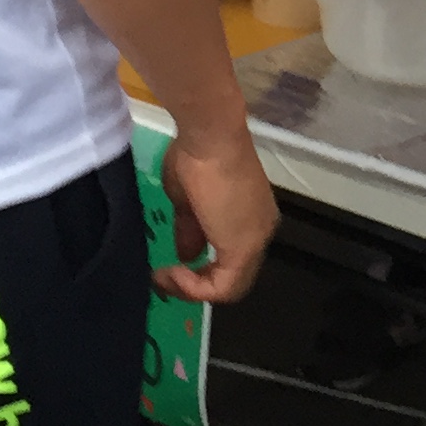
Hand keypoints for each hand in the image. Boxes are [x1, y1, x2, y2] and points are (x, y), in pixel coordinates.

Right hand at [156, 125, 276, 305]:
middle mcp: (260, 230)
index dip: (201, 270)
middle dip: (196, 284)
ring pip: (231, 286)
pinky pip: (222, 287)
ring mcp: (256, 239)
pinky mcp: (243, 247)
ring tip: (165, 277)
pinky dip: (195, 288)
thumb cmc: (197, 156)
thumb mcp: (187, 200)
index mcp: (251, 217)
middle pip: (234, 277)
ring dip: (193, 289)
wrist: (210, 136)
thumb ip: (190, 230)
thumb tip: (186, 254)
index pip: (232, 259)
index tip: (170, 264)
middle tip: (165, 278)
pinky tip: (171, 272)